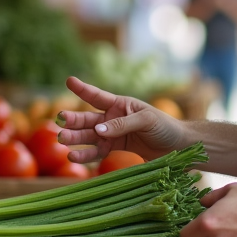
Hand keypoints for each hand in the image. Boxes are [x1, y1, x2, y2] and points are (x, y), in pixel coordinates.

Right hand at [57, 76, 187, 162]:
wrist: (177, 146)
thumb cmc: (165, 126)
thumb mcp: (146, 120)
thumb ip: (122, 124)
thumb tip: (98, 130)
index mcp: (120, 104)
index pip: (97, 96)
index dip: (82, 89)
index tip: (68, 81)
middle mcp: (112, 118)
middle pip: (88, 118)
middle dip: (73, 120)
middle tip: (59, 121)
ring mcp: (112, 134)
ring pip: (89, 136)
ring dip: (75, 138)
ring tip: (62, 141)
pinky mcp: (115, 149)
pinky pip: (97, 152)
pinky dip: (85, 155)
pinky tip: (73, 156)